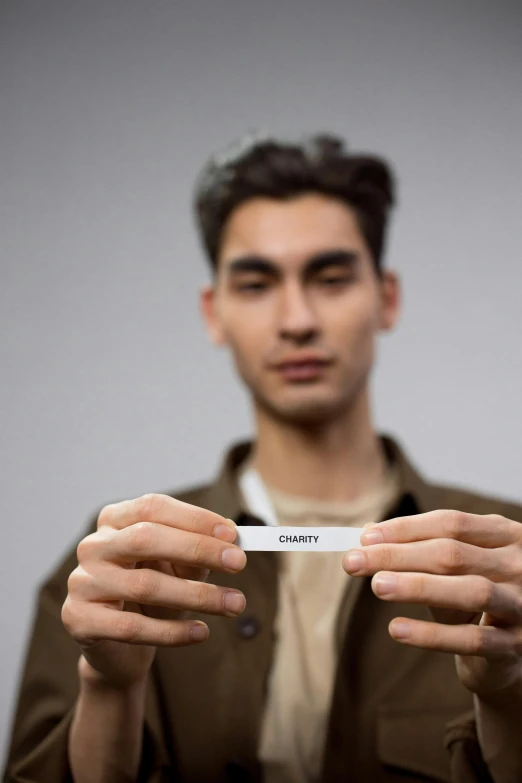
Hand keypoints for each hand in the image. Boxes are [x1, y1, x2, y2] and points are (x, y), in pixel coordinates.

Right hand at [62, 493, 246, 688]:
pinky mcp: (80, 620)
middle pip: (146, 538)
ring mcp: (83, 582)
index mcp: (114, 520)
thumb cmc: (153, 596)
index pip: (153, 507)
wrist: (119, 648)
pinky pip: (132, 627)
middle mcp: (94, 546)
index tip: (232, 533)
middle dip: (198, 549)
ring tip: (235, 603)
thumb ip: (198, 550)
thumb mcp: (177, 567)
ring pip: (145, 585)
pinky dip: (172, 631)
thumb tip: (230, 537)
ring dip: (198, 595)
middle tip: (239, 563)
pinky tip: (201, 633)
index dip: (194, 518)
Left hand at [342, 510, 521, 697]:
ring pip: (470, 591)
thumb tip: (368, 534)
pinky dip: (431, 634)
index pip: (451, 524)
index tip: (364, 538)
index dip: (405, 529)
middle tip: (353, 562)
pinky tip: (396, 629)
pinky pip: (472, 639)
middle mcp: (520, 567)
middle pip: (453, 554)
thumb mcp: (451, 570)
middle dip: (397, 556)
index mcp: (506, 535)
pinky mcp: (515, 646)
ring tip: (376, 586)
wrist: (508, 655)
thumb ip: (418, 551)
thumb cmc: (473, 602)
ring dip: (417, 586)